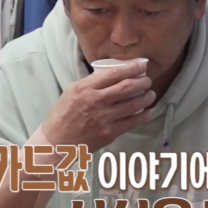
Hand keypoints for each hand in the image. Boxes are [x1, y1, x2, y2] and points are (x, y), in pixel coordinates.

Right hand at [41, 61, 155, 150]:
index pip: (114, 74)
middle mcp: (95, 101)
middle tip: (148, 80)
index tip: (142, 66)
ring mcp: (103, 118)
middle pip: (127, 87)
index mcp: (85, 88)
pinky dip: (143, 116)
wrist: (56, 141)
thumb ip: (91, 83)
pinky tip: (147, 112)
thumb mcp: (72, 91)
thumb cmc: (63, 115)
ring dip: (146, 98)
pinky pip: (132, 122)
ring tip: (151, 94)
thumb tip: (113, 74)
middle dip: (142, 82)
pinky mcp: (109, 133)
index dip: (132, 68)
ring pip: (133, 104)